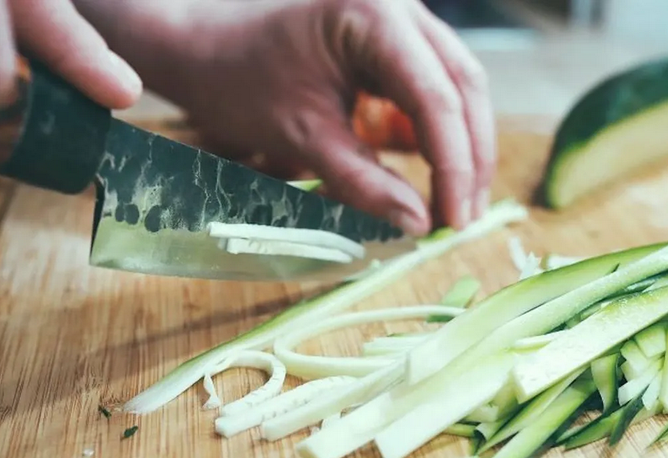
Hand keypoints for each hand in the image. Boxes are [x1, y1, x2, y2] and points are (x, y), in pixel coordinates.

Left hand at [89, 0, 494, 235]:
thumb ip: (364, 183)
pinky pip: (432, 86)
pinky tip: (432, 176)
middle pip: (462, 85)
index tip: (454, 221)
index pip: (436, 97)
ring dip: (460, 147)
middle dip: (468, 158)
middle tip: (463, 220)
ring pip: (455, 85)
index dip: (454, 165)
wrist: (200, 47)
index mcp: (374, 14)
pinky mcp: (393, 40)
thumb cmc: (238, 81)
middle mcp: (398, 5)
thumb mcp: (302, 139)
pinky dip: (436, 132)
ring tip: (453, 206)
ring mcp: (399, 19)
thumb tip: (418, 225)